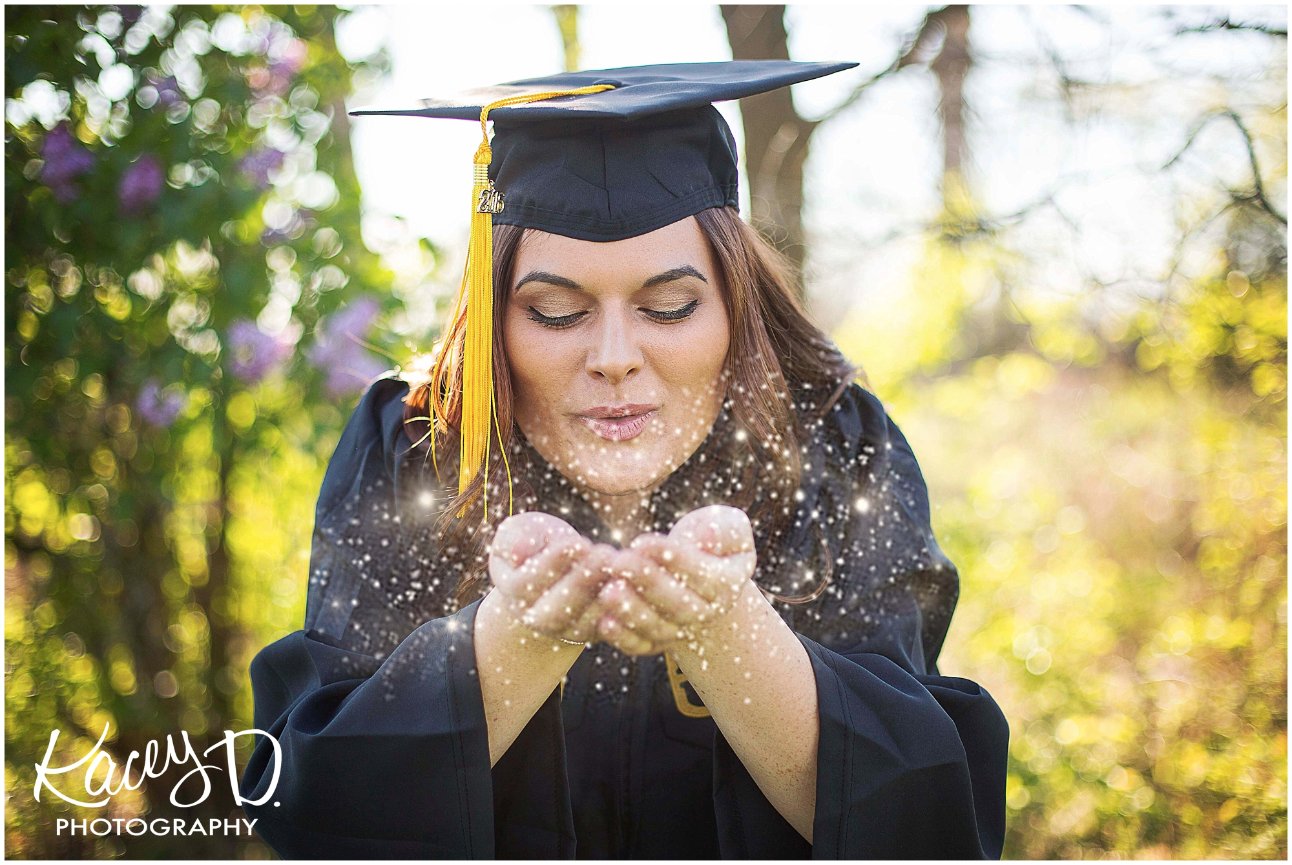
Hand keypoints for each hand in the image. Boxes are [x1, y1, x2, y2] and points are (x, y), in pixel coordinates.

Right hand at [487, 512, 614, 645]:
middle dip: (582, 581)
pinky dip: (624, 607)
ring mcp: (568, 630)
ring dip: (605, 595)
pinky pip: (610, 626)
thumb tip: (520, 551)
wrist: (554, 571)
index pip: (528, 583)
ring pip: (586, 622)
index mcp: (515, 594)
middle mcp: (538, 619)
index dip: (553, 563)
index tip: (577, 543)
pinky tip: (635, 581)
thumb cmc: (536, 543)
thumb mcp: (521, 532)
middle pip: (556, 610)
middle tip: (604, 554)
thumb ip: (515, 539)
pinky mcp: (595, 632)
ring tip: (620, 565)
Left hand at [594, 505, 756, 655]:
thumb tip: (710, 537)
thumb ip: (726, 530)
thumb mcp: (728, 528)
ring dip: (631, 612)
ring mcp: (680, 630)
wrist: (697, 576)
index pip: (700, 573)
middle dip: (646, 583)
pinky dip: (622, 638)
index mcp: (726, 585)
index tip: (641, 542)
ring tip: (607, 591)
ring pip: (657, 627)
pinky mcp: (655, 641)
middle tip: (619, 563)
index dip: (671, 558)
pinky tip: (603, 622)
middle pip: (677, 604)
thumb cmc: (709, 541)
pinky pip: (640, 645)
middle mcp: (705, 614)